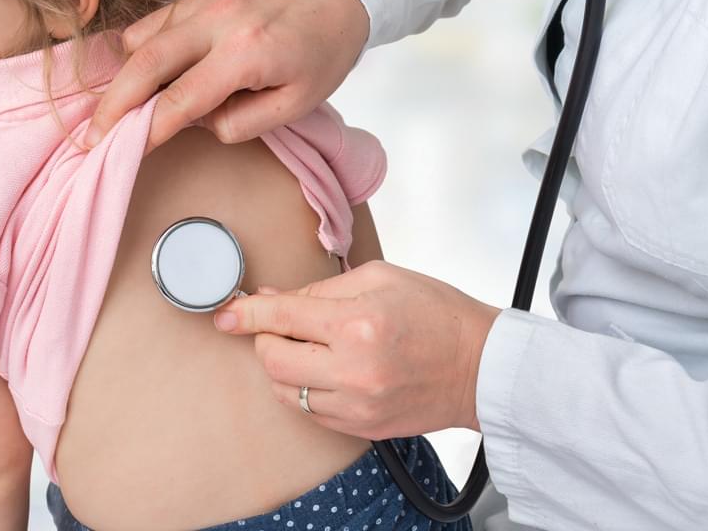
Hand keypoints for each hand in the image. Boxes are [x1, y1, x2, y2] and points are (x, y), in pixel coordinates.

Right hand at [83, 0, 369, 153]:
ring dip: (122, 78)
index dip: (147, 130)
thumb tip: (197, 123)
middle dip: (113, 105)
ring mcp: (204, 0)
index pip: (181, 99)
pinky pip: (154, 22)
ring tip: (112, 112)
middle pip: (145, 63)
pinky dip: (139, 51)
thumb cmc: (321, 52)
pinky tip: (140, 76)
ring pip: (142, 39)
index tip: (123, 153)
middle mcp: (218, 20)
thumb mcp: (297, 104)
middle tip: (91, 137)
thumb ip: (243, 122)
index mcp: (247, 53)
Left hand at [213, 260, 501, 437]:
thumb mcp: (381, 278)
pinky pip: (311, 412)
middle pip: (273, 361)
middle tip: (279, 325)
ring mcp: (357, 406)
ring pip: (285, 392)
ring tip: (308, 348)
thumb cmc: (438, 314)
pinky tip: (327, 370)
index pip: (281, 317)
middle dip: (265, 339)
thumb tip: (272, 298)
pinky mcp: (362, 428)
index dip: (245, 313)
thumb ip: (320, 290)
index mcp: (358, 324)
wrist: (481, 366)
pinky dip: (307, 390)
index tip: (225, 312)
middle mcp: (353, 370)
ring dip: (283, 368)